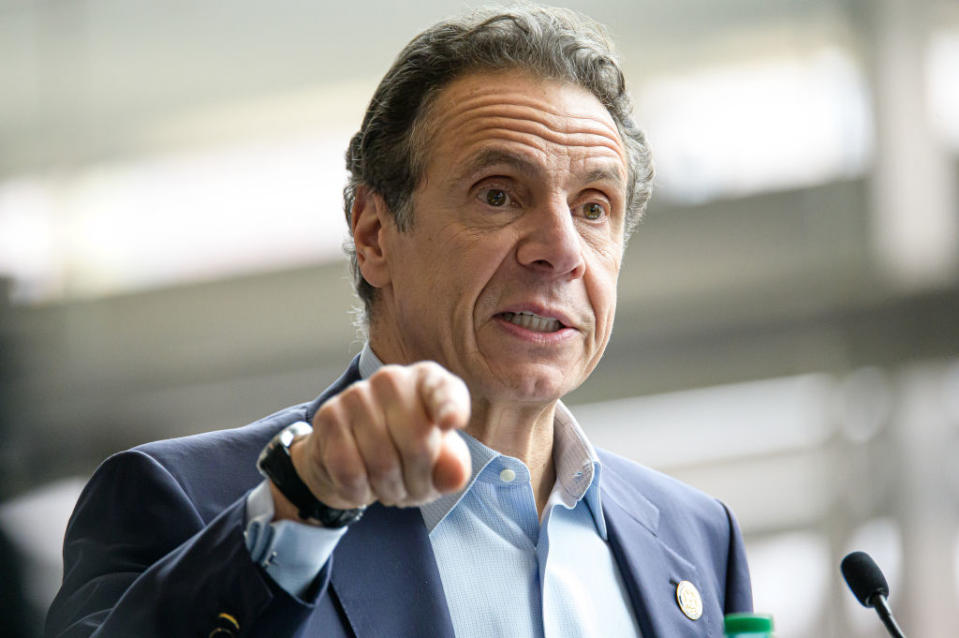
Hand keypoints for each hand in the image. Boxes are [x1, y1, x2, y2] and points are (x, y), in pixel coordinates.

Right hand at [285, 361, 471, 512]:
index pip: (444, 391)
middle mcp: (392, 379)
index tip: (450, 423)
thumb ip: (452, 466)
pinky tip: (363, 486)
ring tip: (391, 488)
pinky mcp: (328, 416)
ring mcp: (357, 394)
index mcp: (428, 381)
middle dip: (419, 483)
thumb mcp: (437, 461)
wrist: (350, 455)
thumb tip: (455, 474)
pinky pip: (350, 472)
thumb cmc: (405, 451)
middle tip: (415, 489)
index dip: (450, 407)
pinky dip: (360, 492)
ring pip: (383, 464)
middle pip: (418, 445)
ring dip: (390, 492)